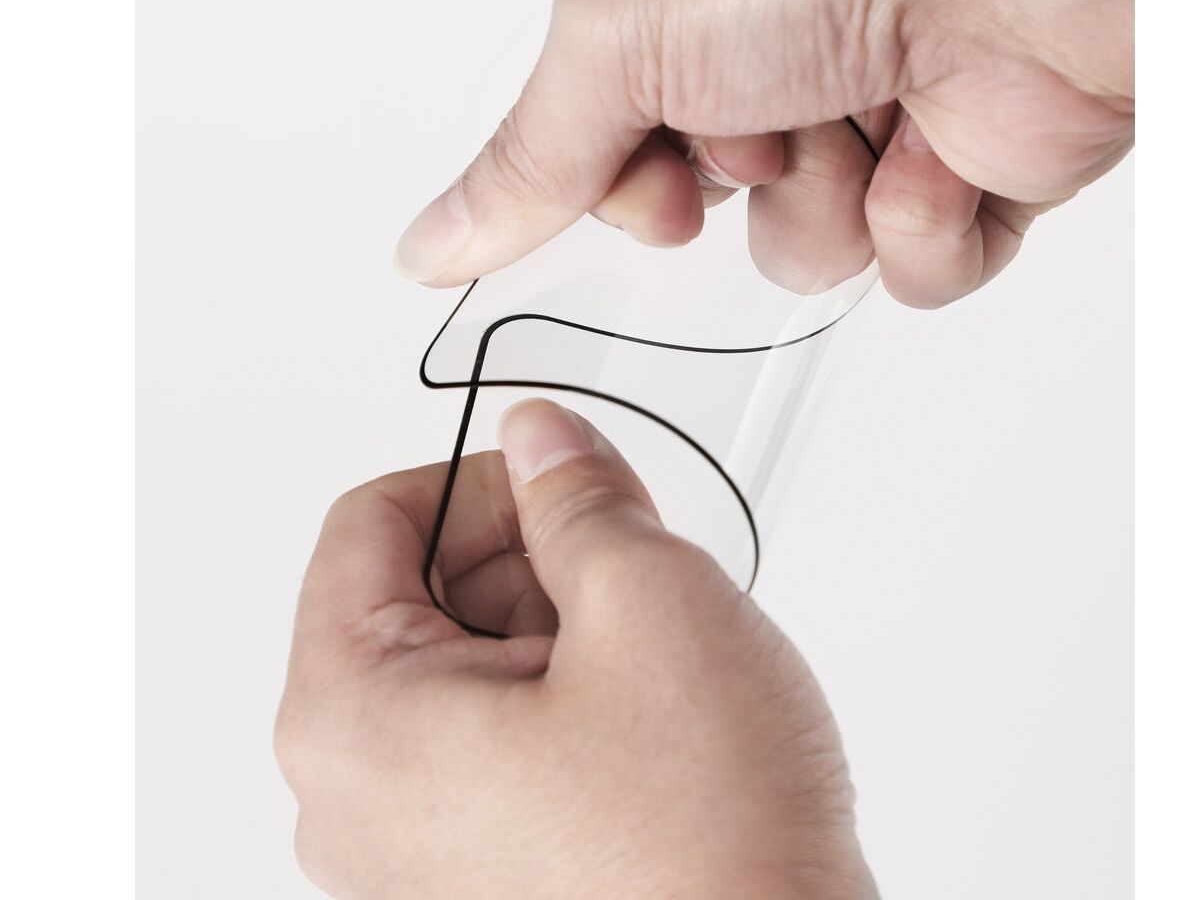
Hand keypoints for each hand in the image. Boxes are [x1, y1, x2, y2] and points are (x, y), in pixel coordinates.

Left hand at [275, 399, 876, 898]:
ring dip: (556, 624)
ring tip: (649, 655)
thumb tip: (543, 443)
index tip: (555, 477)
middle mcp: (357, 796)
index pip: (367, 524)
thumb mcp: (647, 603)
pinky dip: (562, 692)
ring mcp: (416, 844)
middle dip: (526, 555)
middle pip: (414, 596)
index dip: (474, 478)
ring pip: (465, 665)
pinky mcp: (478, 868)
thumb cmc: (706, 847)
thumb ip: (577, 497)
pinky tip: (642, 711)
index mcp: (352, 720)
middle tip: (624, 556)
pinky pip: (494, 735)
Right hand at [395, 0, 1132, 307]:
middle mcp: (778, 57)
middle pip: (707, 206)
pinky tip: (941, 149)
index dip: (628, 188)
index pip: (614, 151)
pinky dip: (922, 226)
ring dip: (831, 203)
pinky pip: (910, 271)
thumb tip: (431, 242)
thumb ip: (527, 158)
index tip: (654, 183)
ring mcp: (874, 113)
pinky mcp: (965, 169)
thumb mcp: (622, 35)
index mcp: (686, 9)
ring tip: (870, 114)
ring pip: (808, 251)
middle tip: (769, 120)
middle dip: (735, 185)